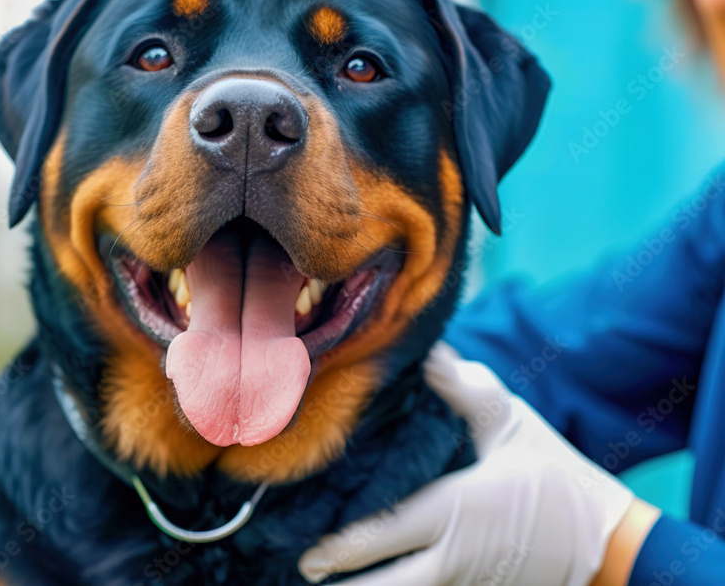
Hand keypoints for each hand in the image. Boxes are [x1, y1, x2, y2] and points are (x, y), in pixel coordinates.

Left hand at [298, 342, 643, 585]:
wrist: (610, 538)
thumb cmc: (556, 476)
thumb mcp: (512, 426)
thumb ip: (466, 392)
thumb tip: (429, 354)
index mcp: (456, 510)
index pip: (386, 534)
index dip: (344, 548)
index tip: (311, 555)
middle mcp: (456, 554)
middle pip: (391, 583)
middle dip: (348, 584)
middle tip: (307, 572)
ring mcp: (471, 580)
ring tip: (333, 585)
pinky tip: (382, 579)